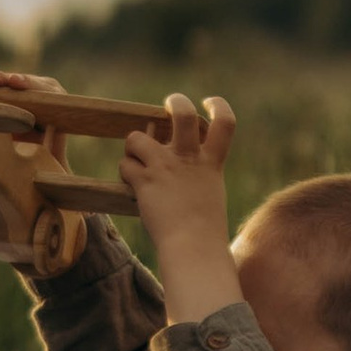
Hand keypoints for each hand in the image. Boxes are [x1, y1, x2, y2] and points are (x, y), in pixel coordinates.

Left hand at [120, 90, 239, 321]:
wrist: (193, 249)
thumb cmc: (203, 231)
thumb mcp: (209, 194)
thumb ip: (196, 174)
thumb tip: (176, 166)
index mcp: (211, 163)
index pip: (226, 123)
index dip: (219, 106)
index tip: (208, 102)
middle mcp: (188, 158)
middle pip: (182, 113)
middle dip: (175, 102)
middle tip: (167, 106)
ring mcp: (165, 167)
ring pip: (137, 136)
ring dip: (134, 146)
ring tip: (137, 161)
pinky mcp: (144, 180)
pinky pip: (125, 164)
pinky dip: (126, 173)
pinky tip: (132, 186)